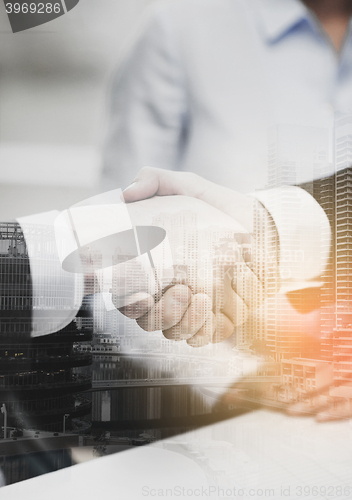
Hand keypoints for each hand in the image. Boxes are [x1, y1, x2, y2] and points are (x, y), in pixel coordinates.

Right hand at [115, 168, 275, 346]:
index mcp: (153, 271)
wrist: (263, 224)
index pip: (128, 297)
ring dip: (185, 323)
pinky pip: (207, 337)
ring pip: (177, 333)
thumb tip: (127, 193)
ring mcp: (194, 310)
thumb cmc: (221, 208)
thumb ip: (155, 180)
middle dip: (162, 314)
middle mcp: (169, 294)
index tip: (139, 295)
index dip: (128, 303)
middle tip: (180, 291)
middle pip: (151, 322)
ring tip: (201, 297)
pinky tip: (215, 310)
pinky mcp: (220, 317)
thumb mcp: (188, 187)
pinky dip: (208, 331)